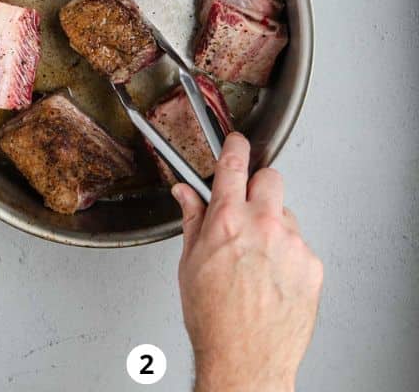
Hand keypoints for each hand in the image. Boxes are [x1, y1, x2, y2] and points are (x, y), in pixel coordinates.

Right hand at [174, 133, 322, 391]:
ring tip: (255, 258)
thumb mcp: (190, 262)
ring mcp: (293, 245)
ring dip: (272, 225)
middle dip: (259, 185)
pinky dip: (287, 254)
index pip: (235, 166)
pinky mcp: (312, 266)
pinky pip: (300, 246)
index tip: (236, 141)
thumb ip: (193, 220)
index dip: (235, 147)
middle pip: (271, 179)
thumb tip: (186, 194)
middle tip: (247, 204)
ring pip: (287, 215)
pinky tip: (270, 276)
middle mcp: (264, 226)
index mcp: (227, 221)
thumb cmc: (213, 317)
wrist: (245, 356)